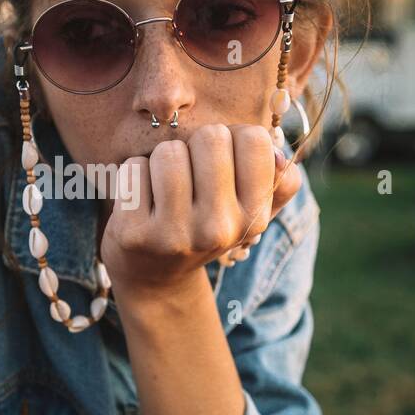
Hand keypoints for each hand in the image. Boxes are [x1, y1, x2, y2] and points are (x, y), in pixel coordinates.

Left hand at [101, 123, 302, 294]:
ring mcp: (174, 234)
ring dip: (163, 159)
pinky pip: (134, 168)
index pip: (255, 139)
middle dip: (196, 146)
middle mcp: (219, 228)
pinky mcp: (134, 233)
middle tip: (190, 175)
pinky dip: (135, 174)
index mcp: (253, 217)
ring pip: (169, 151)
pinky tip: (142, 200)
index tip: (223, 160)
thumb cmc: (206, 226)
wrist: (156, 276)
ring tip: (165, 187)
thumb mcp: (251, 210)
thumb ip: (280, 181)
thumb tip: (279, 155)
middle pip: (211, 138)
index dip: (234, 138)